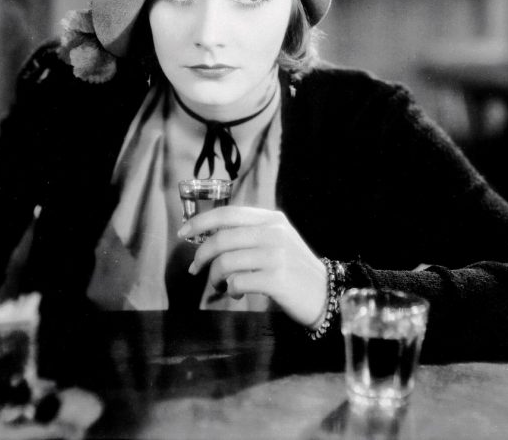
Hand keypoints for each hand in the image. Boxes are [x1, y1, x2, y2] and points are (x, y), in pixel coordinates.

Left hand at [178, 206, 326, 326]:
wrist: (325, 294)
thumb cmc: (294, 269)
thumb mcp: (277, 240)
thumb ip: (250, 233)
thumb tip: (210, 236)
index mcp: (271, 219)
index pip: (228, 213)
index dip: (201, 221)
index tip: (183, 233)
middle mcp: (274, 233)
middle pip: (222, 238)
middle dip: (201, 255)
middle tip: (195, 269)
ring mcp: (276, 255)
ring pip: (226, 262)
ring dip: (215, 277)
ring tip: (220, 286)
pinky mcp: (277, 279)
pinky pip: (237, 283)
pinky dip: (231, 290)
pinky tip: (237, 294)